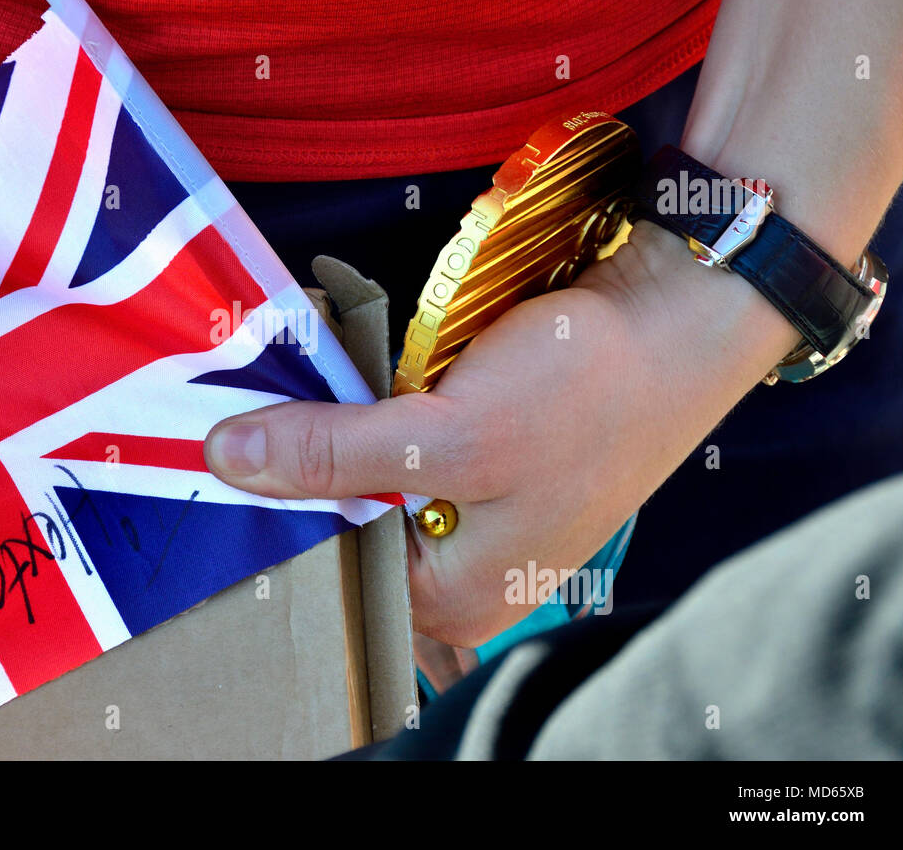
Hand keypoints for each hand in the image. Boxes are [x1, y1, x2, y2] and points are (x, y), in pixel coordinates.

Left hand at [205, 222, 800, 645]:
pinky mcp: (477, 442)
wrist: (680, 309)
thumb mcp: (453, 435)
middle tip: (247, 399)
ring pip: (365, 466)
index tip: (222, 449)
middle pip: (343, 515)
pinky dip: (370, 395)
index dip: (273, 508)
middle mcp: (460, 562)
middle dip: (300, 455)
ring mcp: (470, 499)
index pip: (328, 566)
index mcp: (456, 593)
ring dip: (333, 418)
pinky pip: (397, 429)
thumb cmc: (592, 391)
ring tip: (293, 371)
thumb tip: (229, 459)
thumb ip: (335, 454)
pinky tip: (344, 361)